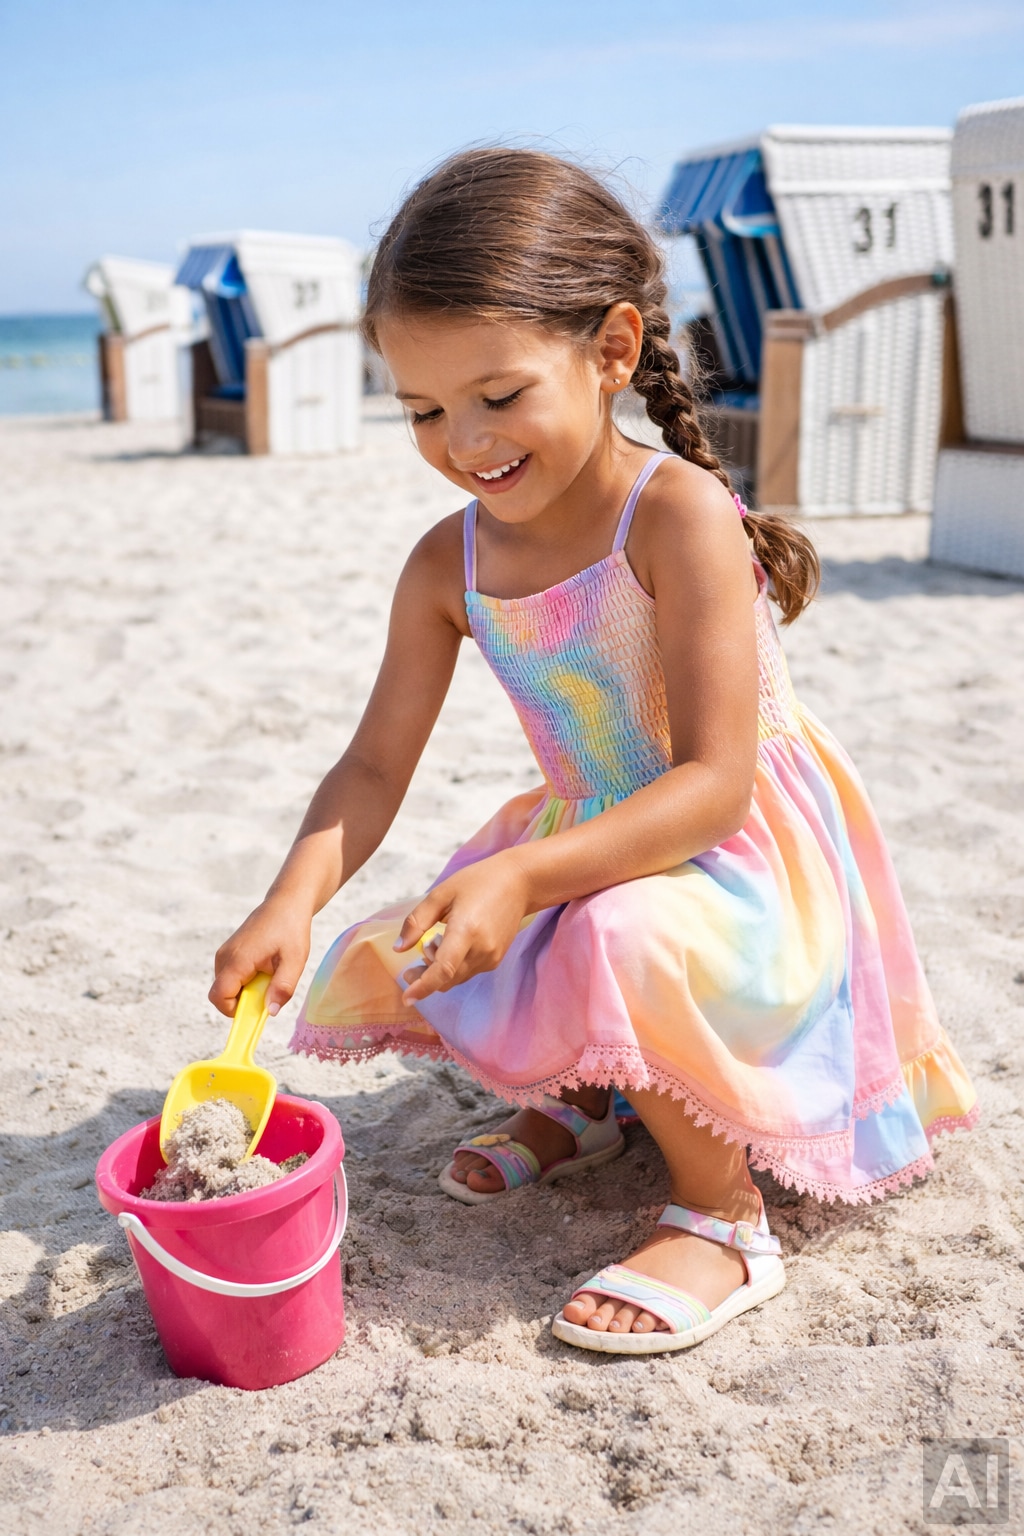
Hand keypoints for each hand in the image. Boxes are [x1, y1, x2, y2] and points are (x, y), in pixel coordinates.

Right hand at [210, 898, 311, 1017]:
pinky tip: (265, 968)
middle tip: (269, 988)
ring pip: (226, 986)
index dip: (234, 1011)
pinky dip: (245, 980)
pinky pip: (230, 976)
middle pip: (221, 994)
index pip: (219, 997)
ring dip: (246, 990)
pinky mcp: (229, 952)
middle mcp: (225, 957)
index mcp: (238, 960)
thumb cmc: (291, 929)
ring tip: (270, 974)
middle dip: (244, 1001)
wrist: (286, 903)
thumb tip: (270, 1011)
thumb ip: (283, 988)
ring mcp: (225, 953)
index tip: (257, 1010)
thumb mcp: (295, 961)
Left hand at [394, 852, 530, 1003]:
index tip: (406, 997)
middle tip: (410, 968)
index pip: (443, 970)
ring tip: (433, 946)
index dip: (423, 987)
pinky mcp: (496, 959)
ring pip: (457, 978)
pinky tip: (450, 946)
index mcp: (466, 930)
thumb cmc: (478, 882)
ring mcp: (492, 957)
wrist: (519, 883)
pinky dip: (454, 967)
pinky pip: (468, 972)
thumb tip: (399, 949)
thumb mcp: (441, 894)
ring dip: (439, 972)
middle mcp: (481, 949)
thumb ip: (417, 922)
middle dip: (425, 979)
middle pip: (447, 979)